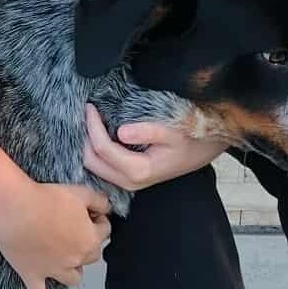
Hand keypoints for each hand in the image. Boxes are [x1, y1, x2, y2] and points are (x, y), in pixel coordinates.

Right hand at [0, 181, 111, 288]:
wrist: (17, 210)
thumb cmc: (49, 198)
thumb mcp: (80, 192)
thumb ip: (100, 201)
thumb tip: (108, 208)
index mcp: (90, 240)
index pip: (104, 230)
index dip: (97, 219)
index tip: (87, 211)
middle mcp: (76, 259)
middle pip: (91, 256)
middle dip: (86, 244)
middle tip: (72, 229)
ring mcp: (55, 271)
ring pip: (73, 278)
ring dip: (73, 271)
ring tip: (66, 263)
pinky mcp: (34, 276)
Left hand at [82, 105, 227, 191]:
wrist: (202, 152)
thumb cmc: (189, 139)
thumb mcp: (173, 131)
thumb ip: (148, 131)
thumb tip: (122, 132)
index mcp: (139, 170)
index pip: (103, 149)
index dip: (93, 126)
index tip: (91, 106)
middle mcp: (130, 181)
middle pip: (91, 161)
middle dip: (86, 136)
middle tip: (89, 112)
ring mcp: (127, 182)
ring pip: (93, 166)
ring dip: (88, 143)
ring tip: (92, 119)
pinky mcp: (127, 177)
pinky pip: (102, 165)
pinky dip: (95, 149)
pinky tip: (99, 131)